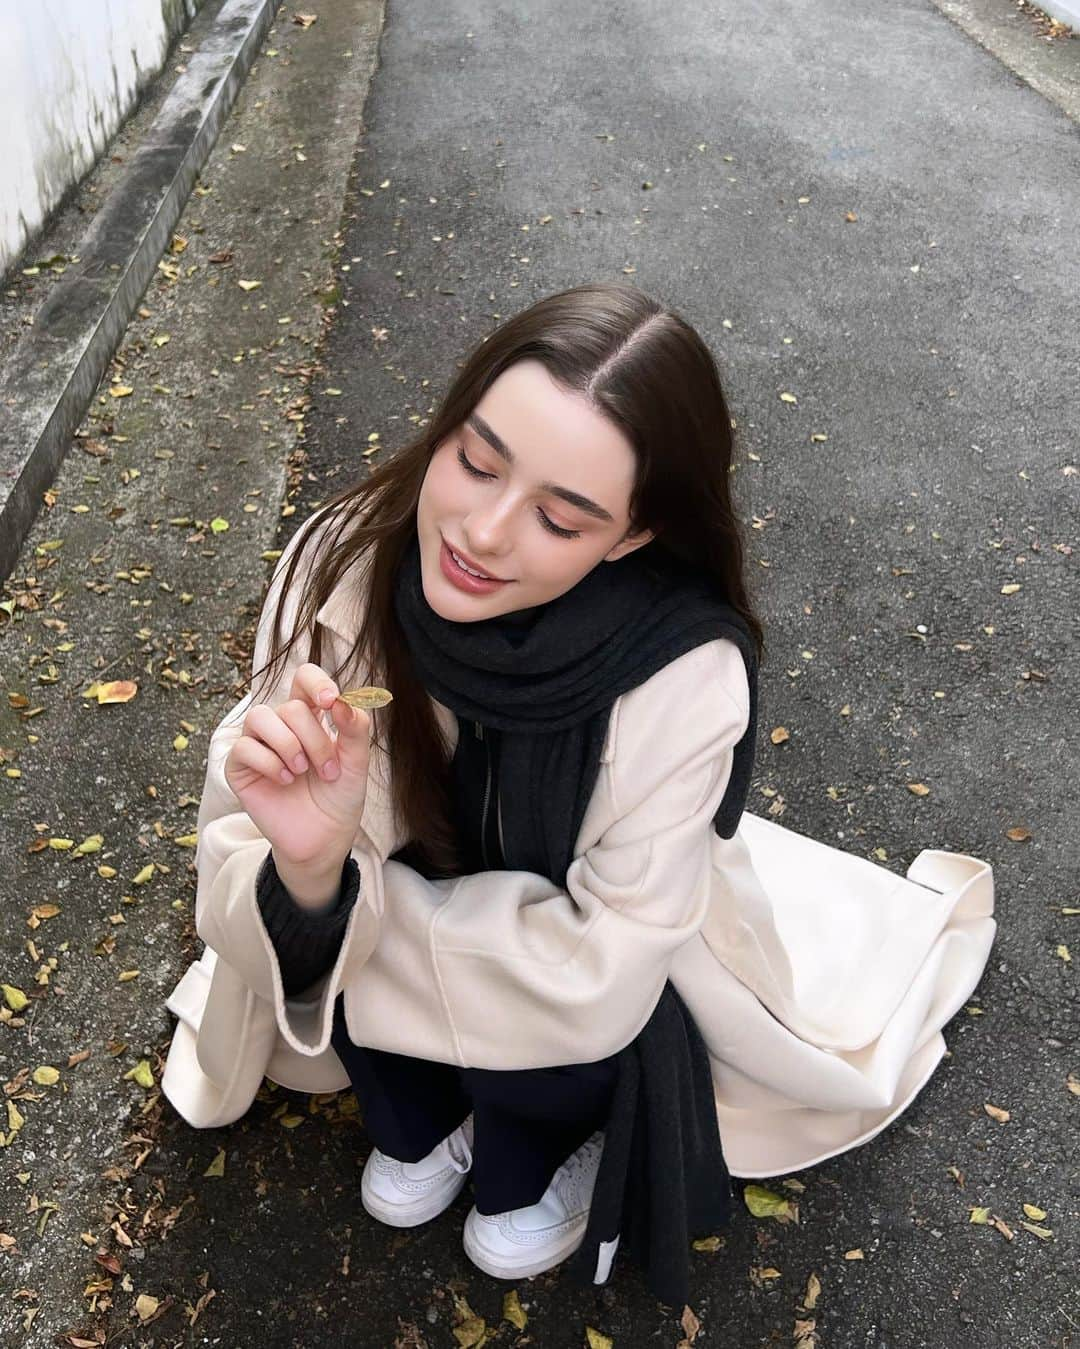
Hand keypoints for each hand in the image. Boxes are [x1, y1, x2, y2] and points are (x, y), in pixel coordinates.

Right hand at [224, 662, 371, 866]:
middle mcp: (282, 725)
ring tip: (302, 771)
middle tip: (328, 770)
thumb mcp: (356, 762)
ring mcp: (258, 744)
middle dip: (314, 738)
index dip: (316, 682)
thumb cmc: (339, 797)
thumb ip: (355, 728)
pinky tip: (285, 780)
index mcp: (311, 716)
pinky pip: (244, 747)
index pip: (304, 678)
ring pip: (260, 717)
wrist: (324, 838)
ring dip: (288, 744)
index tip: (331, 702)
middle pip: (290, 706)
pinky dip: (269, 762)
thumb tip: (343, 700)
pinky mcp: (240, 768)